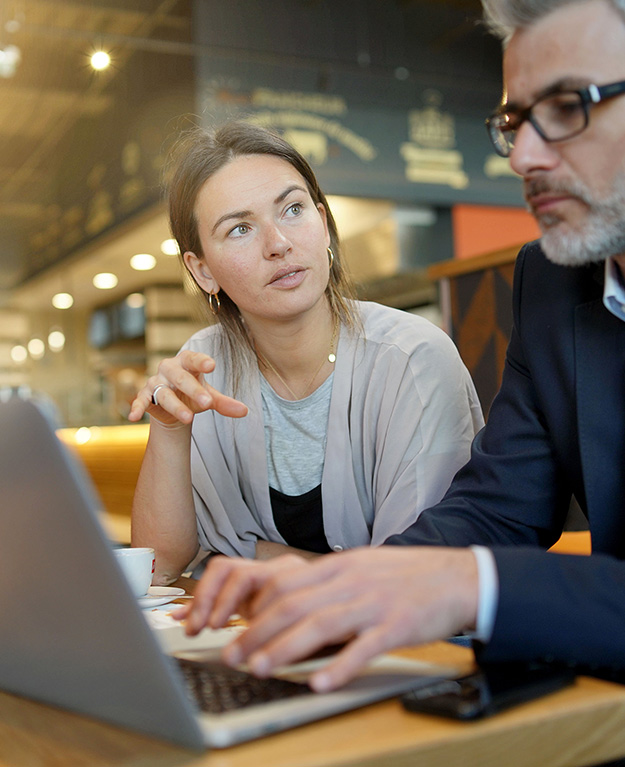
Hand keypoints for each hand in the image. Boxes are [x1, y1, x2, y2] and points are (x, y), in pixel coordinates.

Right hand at [128, 350, 247, 426]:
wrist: (173, 404)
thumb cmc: (193, 393)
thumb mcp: (209, 397)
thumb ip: (225, 403)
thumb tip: (245, 411)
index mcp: (187, 362)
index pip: (194, 359)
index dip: (202, 361)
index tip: (212, 366)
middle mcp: (170, 369)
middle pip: (181, 377)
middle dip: (194, 390)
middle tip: (207, 403)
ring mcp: (156, 382)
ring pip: (164, 393)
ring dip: (175, 405)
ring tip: (188, 418)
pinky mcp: (145, 395)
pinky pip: (140, 400)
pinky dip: (137, 407)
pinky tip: (134, 416)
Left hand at [176, 547, 478, 690]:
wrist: (458, 577)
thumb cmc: (408, 575)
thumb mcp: (364, 566)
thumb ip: (330, 580)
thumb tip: (293, 599)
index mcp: (340, 566)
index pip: (286, 584)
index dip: (256, 609)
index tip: (236, 630)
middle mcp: (352, 581)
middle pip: (294, 605)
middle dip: (258, 632)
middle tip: (233, 655)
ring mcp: (375, 603)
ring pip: (320, 624)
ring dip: (285, 648)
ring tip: (260, 669)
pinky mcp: (398, 626)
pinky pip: (364, 647)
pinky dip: (339, 665)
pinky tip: (319, 682)